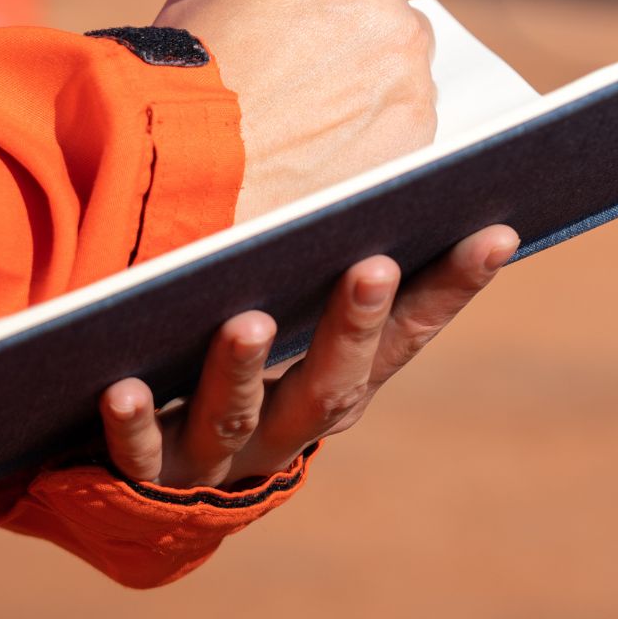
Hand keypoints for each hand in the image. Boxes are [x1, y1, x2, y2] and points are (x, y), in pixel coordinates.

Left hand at [100, 224, 517, 487]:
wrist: (156, 489)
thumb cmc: (240, 365)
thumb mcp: (292, 319)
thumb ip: (320, 259)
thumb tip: (380, 129)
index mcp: (339, 384)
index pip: (408, 335)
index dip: (452, 288)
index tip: (496, 232)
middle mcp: (291, 427)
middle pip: (332, 384)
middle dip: (354, 326)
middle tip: (372, 266)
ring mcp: (221, 460)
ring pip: (237, 418)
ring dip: (241, 372)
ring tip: (245, 320)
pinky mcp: (149, 478)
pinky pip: (137, 458)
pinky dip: (133, 427)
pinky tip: (121, 388)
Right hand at [154, 0, 439, 221]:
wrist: (181, 162)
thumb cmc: (188, 67)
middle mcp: (396, 29)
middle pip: (407, 24)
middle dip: (371, 36)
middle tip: (317, 62)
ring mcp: (410, 95)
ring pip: (405, 82)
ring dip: (370, 90)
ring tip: (304, 116)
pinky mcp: (408, 150)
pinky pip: (402, 132)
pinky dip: (370, 138)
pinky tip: (316, 149)